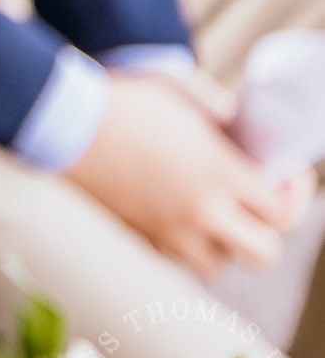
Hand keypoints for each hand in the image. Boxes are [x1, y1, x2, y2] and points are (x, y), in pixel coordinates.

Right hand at [67, 72, 311, 275]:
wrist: (63, 120)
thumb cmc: (121, 99)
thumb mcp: (181, 93)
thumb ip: (222, 114)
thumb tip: (242, 129)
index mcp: (218, 171)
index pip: (281, 210)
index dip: (294, 195)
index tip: (283, 176)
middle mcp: (200, 210)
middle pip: (263, 252)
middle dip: (267, 231)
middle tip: (257, 206)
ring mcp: (167, 229)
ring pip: (218, 264)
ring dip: (223, 244)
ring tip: (213, 215)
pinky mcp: (137, 236)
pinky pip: (176, 259)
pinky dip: (185, 245)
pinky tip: (176, 215)